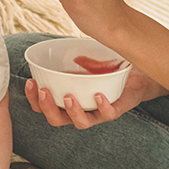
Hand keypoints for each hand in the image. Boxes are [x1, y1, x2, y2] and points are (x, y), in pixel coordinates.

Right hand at [24, 66, 165, 128]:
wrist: (138, 74)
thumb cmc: (109, 70)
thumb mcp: (88, 61)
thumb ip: (74, 57)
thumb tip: (58, 46)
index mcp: (68, 100)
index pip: (44, 107)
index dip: (34, 99)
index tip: (30, 82)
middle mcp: (81, 110)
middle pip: (57, 120)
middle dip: (47, 108)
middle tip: (44, 92)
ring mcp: (98, 112)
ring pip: (81, 123)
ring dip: (72, 112)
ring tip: (68, 97)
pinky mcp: (117, 109)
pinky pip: (108, 114)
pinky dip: (102, 107)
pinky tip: (98, 96)